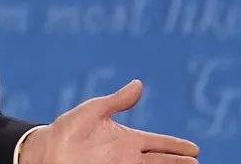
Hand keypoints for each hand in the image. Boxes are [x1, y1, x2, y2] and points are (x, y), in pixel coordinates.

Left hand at [20, 80, 198, 163]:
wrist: (45, 151)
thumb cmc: (68, 130)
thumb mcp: (93, 111)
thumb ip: (117, 101)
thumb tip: (138, 84)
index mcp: (128, 140)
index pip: (159, 144)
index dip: (177, 146)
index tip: (194, 150)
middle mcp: (128, 157)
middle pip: (161, 161)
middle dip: (178, 163)